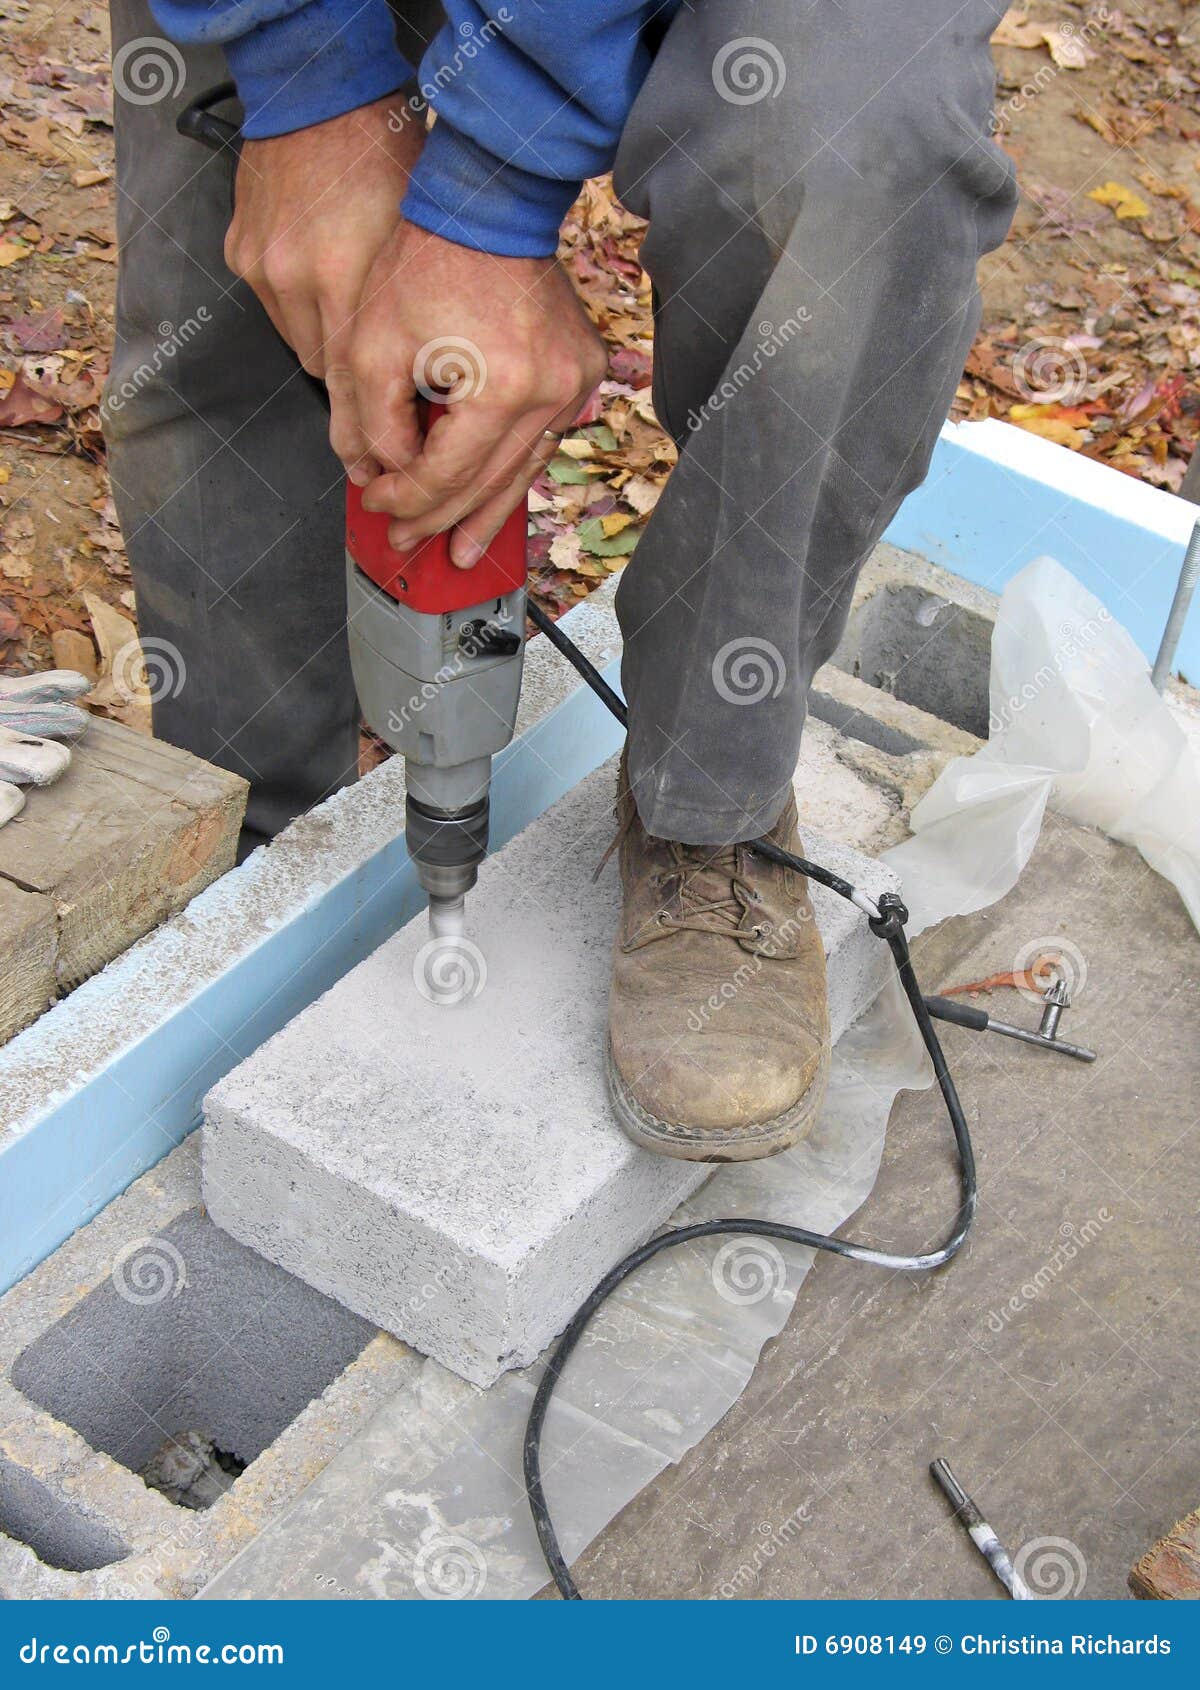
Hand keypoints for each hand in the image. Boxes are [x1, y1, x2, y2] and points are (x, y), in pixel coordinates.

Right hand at [225, 95, 423, 481]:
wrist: (326, 98)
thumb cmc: (393, 166)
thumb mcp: (425, 249)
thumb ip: (428, 327)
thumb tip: (440, 404)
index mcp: (352, 280)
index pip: (359, 391)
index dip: (377, 439)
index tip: (386, 474)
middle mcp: (303, 279)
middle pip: (328, 381)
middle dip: (355, 419)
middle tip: (371, 464)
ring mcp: (267, 268)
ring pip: (304, 350)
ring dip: (334, 366)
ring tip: (365, 369)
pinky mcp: (244, 253)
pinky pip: (280, 313)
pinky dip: (307, 321)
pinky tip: (329, 307)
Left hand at [351, 222, 606, 565]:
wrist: (485, 203)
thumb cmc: (429, 258)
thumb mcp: (373, 343)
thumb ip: (372, 420)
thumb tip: (386, 474)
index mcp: (501, 387)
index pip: (447, 472)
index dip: (406, 498)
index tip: (377, 503)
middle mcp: (550, 392)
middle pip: (488, 482)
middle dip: (442, 517)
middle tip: (409, 541)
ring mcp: (574, 382)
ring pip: (523, 470)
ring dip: (487, 512)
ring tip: (463, 550)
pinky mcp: (580, 370)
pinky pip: (542, 440)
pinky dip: (512, 471)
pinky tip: (494, 501)